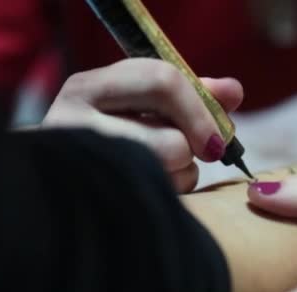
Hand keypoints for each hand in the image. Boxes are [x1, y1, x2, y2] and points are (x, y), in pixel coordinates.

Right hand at [42, 58, 242, 191]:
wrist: (62, 189)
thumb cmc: (113, 137)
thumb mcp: (144, 104)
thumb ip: (190, 94)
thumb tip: (234, 91)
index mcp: (86, 89)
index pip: (162, 81)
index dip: (202, 108)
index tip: (217, 133)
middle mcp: (75, 127)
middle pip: (173, 141)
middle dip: (195, 148)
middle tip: (203, 152)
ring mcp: (86, 170)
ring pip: (170, 170)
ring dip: (183, 171)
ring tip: (164, 167)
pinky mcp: (100, 205)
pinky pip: (164, 196)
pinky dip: (173, 191)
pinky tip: (152, 186)